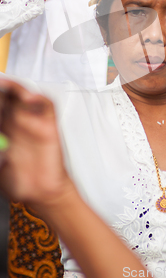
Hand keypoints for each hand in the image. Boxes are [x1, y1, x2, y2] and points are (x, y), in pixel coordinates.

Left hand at [0, 79, 72, 207]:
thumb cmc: (19, 182)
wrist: (41, 193)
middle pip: (6, 97)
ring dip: (14, 88)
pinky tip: (28, 97)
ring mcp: (32, 121)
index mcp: (1, 130)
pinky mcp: (49, 125)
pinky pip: (47, 105)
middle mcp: (15, 122)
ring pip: (24, 95)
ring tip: (3, 83)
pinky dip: (39, 98)